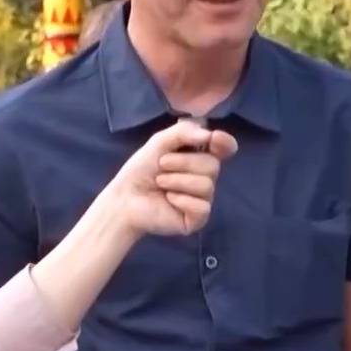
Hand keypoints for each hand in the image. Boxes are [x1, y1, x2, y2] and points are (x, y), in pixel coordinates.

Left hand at [105, 120, 238, 237]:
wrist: (125, 196)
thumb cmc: (142, 169)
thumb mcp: (160, 141)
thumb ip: (184, 132)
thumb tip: (209, 135)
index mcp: (200, 156)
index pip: (225, 148)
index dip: (225, 143)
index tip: (213, 139)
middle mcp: (206, 177)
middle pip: (213, 165)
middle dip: (183, 163)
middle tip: (161, 166)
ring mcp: (203, 199)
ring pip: (206, 185)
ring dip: (177, 181)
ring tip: (160, 183)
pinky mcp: (197, 219)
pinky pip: (202, 207)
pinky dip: (181, 200)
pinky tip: (168, 200)